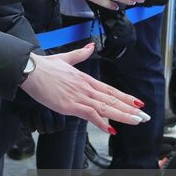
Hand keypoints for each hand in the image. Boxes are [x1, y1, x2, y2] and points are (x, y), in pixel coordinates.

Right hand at [19, 43, 148, 132]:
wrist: (31, 69)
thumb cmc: (45, 66)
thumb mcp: (65, 58)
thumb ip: (80, 54)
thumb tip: (90, 46)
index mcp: (86, 79)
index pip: (110, 90)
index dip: (125, 97)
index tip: (138, 103)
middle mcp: (86, 88)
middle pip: (113, 99)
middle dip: (130, 108)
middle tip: (145, 116)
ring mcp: (79, 96)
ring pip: (106, 107)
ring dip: (123, 115)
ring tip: (136, 120)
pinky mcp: (70, 105)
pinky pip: (90, 114)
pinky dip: (101, 122)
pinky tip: (111, 129)